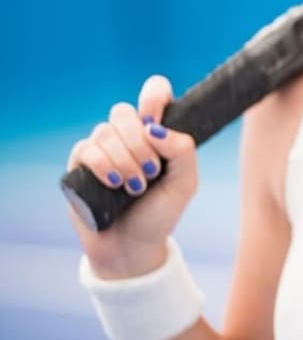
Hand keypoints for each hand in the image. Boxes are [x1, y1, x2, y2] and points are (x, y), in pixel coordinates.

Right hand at [65, 75, 198, 278]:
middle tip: (151, 172)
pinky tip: (113, 184)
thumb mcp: (185, 183)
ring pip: (105, 131)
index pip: (155, 92)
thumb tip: (155, 128)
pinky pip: (86, 148)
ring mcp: (103, 148)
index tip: (154, 120)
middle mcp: (129, 135)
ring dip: (123, 160)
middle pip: (124, 112)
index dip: (153, 96)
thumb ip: (183, 150)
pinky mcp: (80, 164)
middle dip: (138, 143)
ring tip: (135, 188)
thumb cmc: (160, 213)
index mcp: (157, 132)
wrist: (131, 247)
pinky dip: (102, 165)